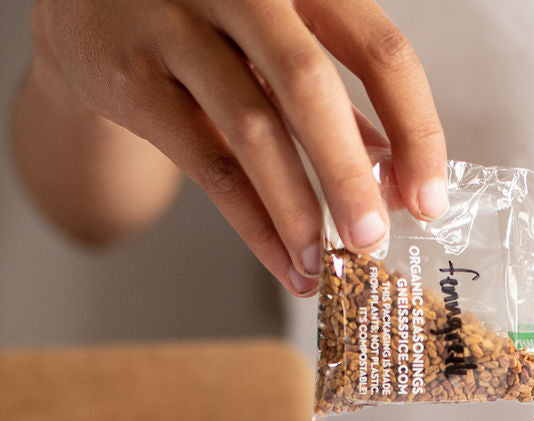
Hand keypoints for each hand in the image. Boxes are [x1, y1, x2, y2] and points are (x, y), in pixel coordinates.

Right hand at [28, 0, 446, 294]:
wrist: (88, 1)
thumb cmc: (209, 21)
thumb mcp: (281, 42)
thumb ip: (338, 101)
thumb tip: (398, 181)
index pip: (379, 51)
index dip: (414, 131)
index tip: (431, 200)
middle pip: (309, 85)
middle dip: (351, 176)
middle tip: (375, 241)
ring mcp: (174, 22)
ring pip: (252, 129)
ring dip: (298, 211)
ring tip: (326, 265)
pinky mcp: (129, 77)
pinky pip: (208, 166)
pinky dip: (254, 225)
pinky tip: (284, 263)